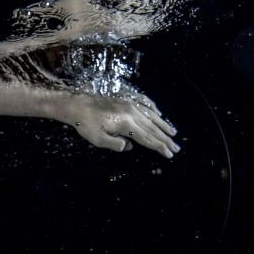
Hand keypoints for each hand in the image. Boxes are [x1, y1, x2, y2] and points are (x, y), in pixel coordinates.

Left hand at [52, 92, 179, 158]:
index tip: (169, 154)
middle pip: (152, 128)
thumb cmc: (85, 125)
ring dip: (163, 125)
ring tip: (174, 133)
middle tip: (176, 148)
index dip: (159, 147)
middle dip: (165, 139)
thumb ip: (116, 145)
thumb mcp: (98, 140)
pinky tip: (159, 114)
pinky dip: (153, 109)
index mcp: (126, 124)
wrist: (76, 104)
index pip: (147, 138)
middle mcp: (131, 112)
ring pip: (151, 116)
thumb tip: (130, 147)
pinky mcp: (124, 99)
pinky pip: (143, 103)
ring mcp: (129, 104)